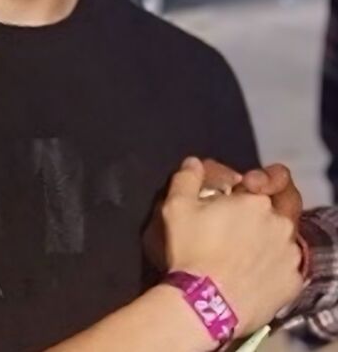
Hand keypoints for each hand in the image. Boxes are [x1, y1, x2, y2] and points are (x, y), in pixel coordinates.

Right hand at [161, 157, 302, 336]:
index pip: (259, 185)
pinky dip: (271, 269)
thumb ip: (187, 177)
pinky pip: (285, 269)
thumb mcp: (176, 206)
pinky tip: (248, 275)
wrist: (203, 305)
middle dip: (256, 217)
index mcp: (256, 201)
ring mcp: (289, 256)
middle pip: (272, 212)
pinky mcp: (292, 284)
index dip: (244, 191)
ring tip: (238, 256)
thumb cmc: (191, 251)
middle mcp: (280, 225)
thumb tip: (194, 163)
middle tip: (231, 231)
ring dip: (265, 242)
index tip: (229, 202)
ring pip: (281, 240)